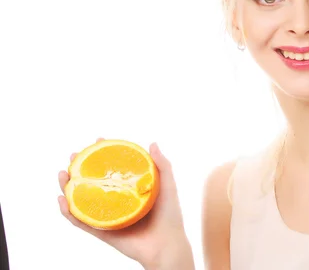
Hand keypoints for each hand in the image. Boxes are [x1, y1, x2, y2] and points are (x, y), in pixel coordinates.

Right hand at [58, 139, 193, 269]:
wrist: (166, 245)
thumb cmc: (170, 216)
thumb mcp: (168, 186)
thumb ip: (163, 165)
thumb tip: (152, 143)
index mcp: (129, 188)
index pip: (113, 167)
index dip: (103, 153)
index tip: (98, 140)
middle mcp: (116, 200)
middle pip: (92, 181)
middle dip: (80, 167)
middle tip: (74, 155)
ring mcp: (107, 215)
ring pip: (81, 199)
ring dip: (67, 186)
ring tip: (62, 174)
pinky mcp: (102, 231)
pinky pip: (80, 221)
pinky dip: (68, 212)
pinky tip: (62, 200)